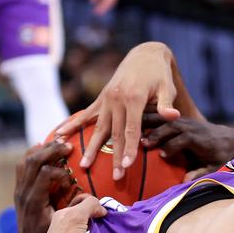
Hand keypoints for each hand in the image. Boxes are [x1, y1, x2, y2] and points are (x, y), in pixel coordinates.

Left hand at [14, 142, 73, 232]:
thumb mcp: (63, 226)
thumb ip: (76, 210)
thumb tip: (92, 198)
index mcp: (34, 201)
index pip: (44, 174)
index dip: (59, 171)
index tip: (69, 178)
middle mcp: (23, 192)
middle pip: (33, 161)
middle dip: (51, 150)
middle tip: (69, 146)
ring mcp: (19, 189)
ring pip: (26, 160)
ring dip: (42, 149)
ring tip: (58, 143)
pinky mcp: (19, 188)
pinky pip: (23, 165)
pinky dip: (33, 153)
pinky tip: (43, 147)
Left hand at [34, 196, 106, 232]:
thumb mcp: (76, 216)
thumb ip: (90, 205)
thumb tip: (102, 209)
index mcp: (63, 217)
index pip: (81, 206)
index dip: (93, 208)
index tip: (104, 213)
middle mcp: (66, 231)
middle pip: (89, 225)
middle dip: (98, 229)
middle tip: (105, 230)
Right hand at [54, 42, 180, 178]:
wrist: (144, 55)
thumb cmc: (159, 75)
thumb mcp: (167, 87)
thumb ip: (167, 103)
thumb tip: (174, 116)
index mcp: (133, 98)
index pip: (132, 129)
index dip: (130, 149)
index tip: (127, 166)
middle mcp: (117, 99)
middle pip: (115, 134)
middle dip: (115, 157)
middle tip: (115, 177)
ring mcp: (106, 99)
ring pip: (98, 128)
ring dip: (91, 149)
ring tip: (83, 166)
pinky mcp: (100, 99)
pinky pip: (86, 115)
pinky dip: (72, 125)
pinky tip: (59, 135)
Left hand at [89, 0, 120, 14]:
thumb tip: (92, 1)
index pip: (106, 2)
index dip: (101, 8)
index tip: (95, 12)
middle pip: (110, 3)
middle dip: (104, 9)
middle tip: (97, 13)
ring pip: (112, 1)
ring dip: (106, 6)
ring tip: (99, 10)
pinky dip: (108, 2)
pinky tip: (102, 4)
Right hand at [142, 118, 233, 179]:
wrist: (228, 138)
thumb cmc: (220, 156)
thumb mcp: (214, 167)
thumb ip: (201, 173)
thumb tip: (185, 182)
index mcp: (201, 139)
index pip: (185, 139)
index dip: (173, 146)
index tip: (161, 155)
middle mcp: (192, 127)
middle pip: (173, 126)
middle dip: (157, 134)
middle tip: (142, 143)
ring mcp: (185, 121)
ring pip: (166, 118)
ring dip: (149, 124)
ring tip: (133, 130)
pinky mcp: (179, 118)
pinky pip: (163, 115)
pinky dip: (150, 116)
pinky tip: (135, 118)